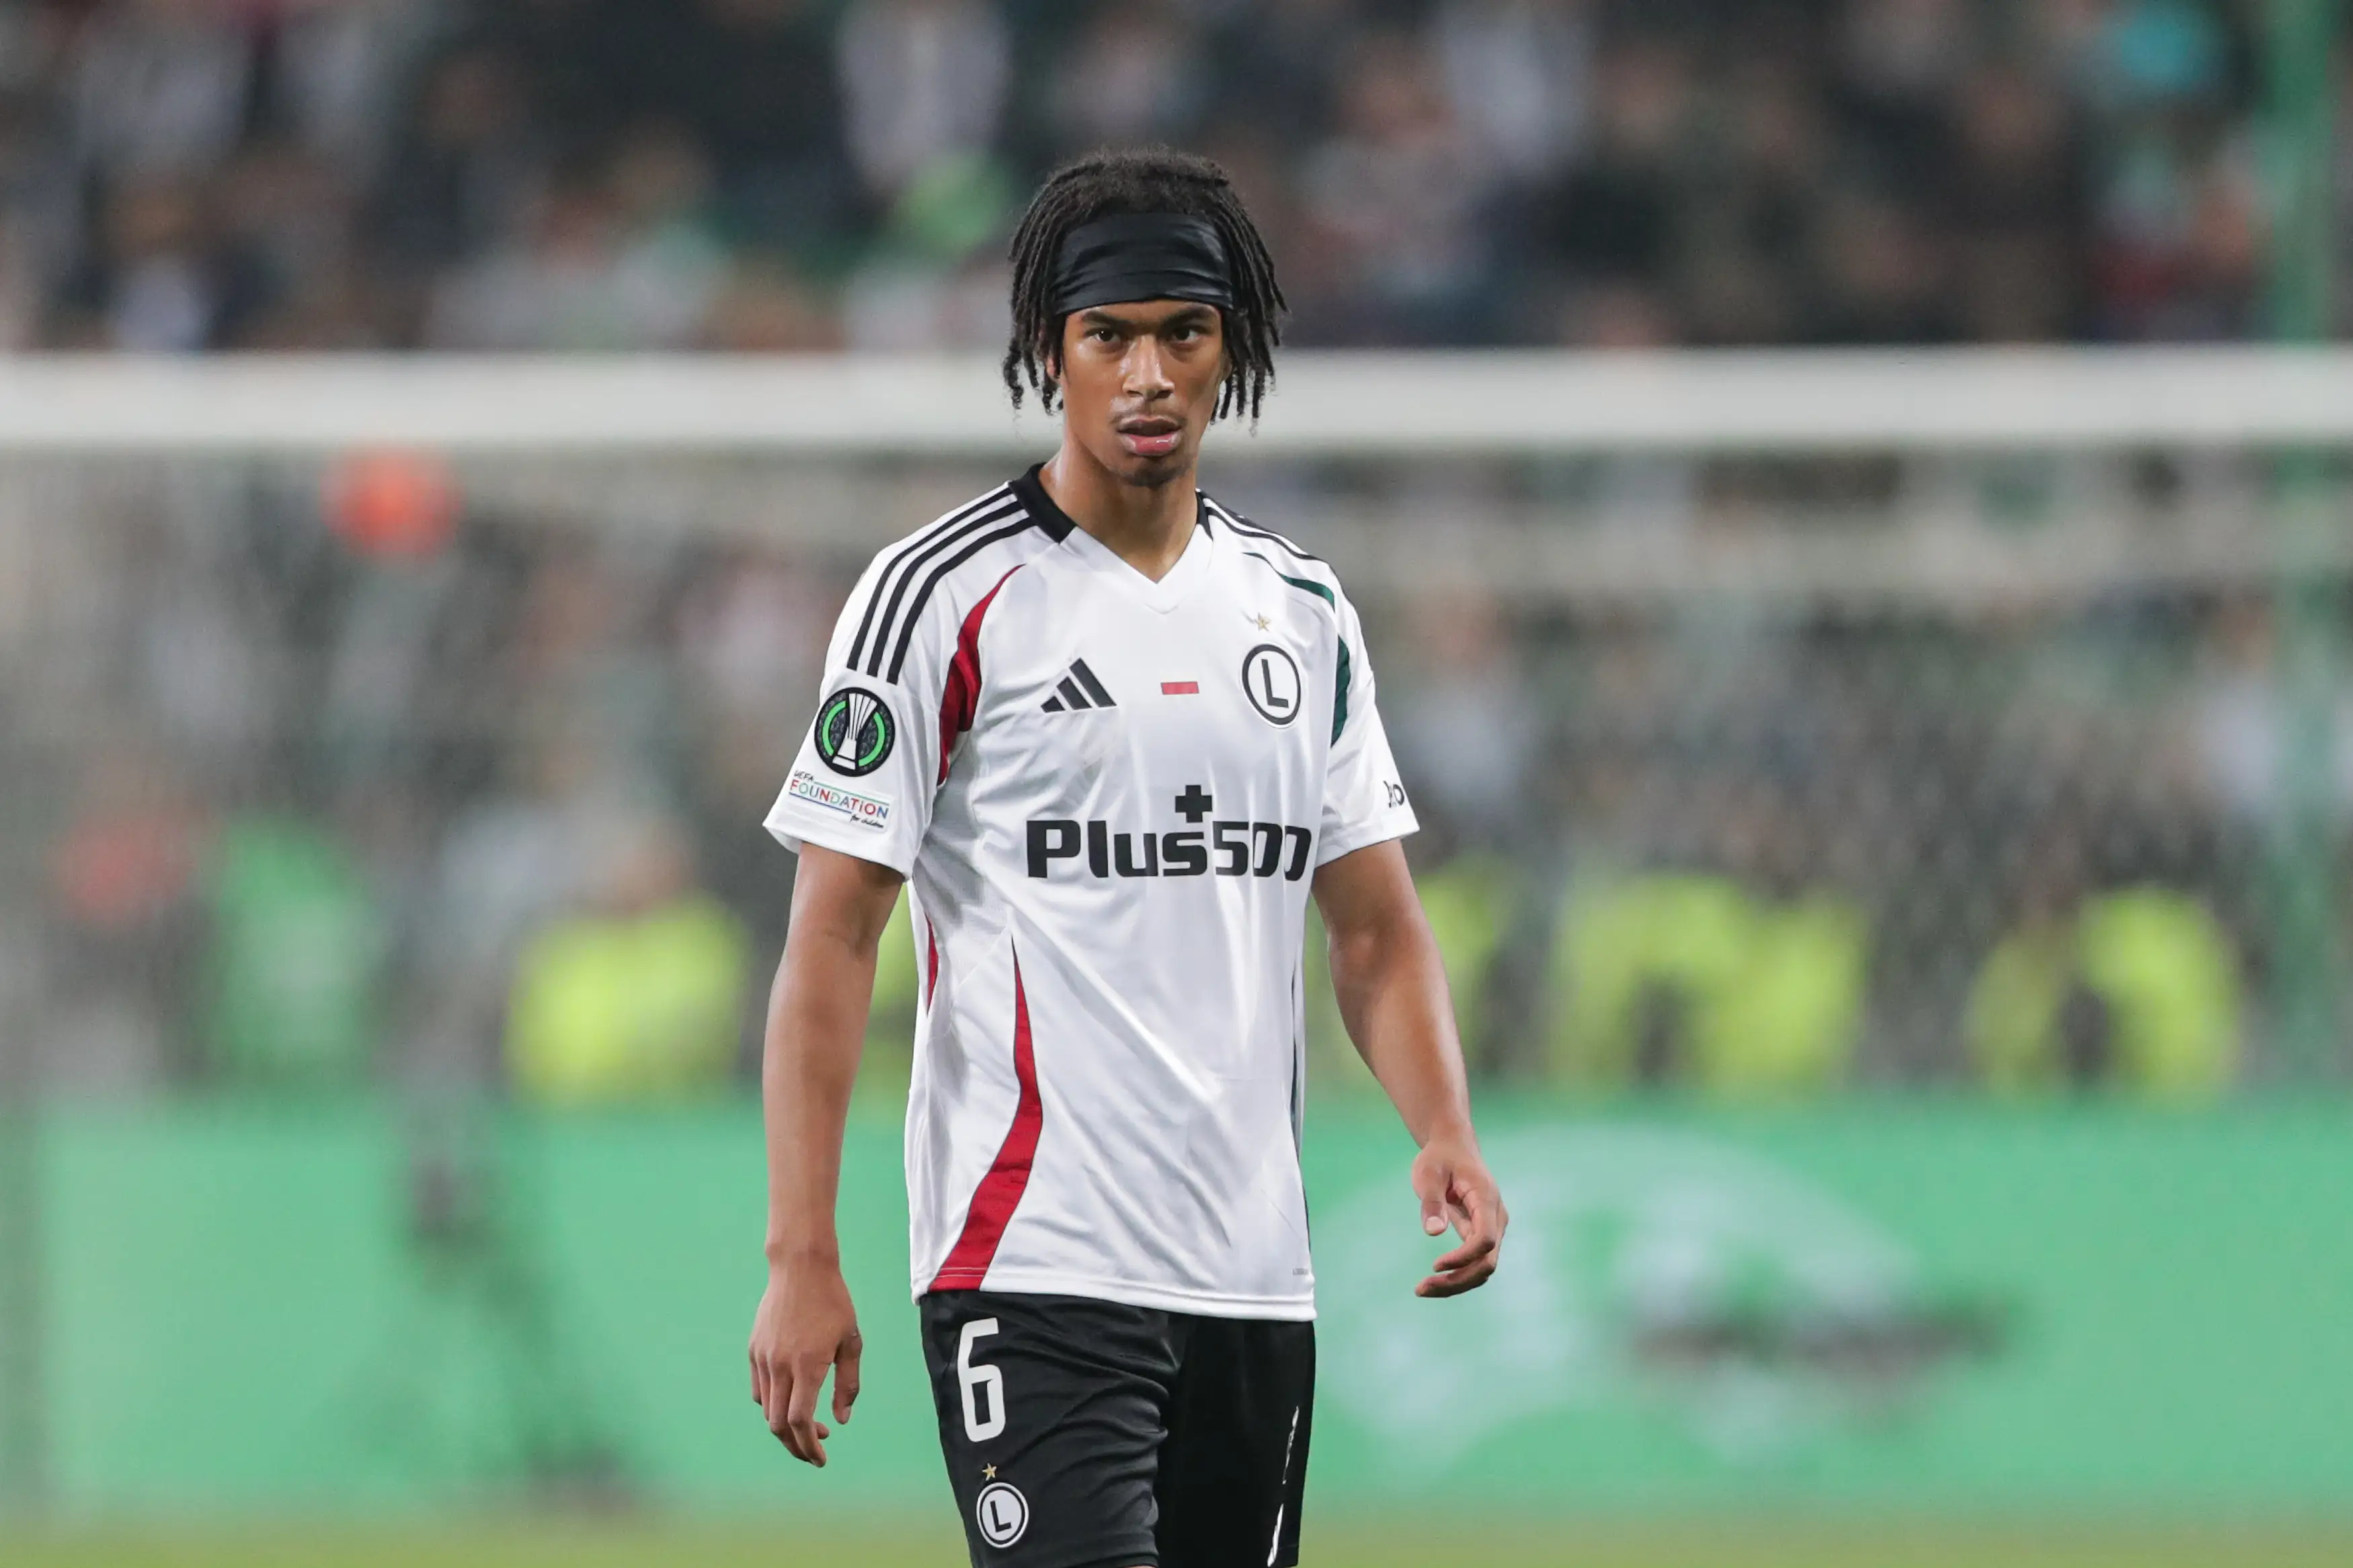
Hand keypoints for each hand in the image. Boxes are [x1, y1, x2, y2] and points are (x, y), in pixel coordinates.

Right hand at [749, 1259, 862, 1465]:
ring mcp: (763, 1358)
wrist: (800, 1268)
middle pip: (779, 1425)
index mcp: (807, 1365)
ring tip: (809, 1428)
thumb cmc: (833, 1303)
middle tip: (815, 1453)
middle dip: (796, 1446)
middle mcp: (780, 1366)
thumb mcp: (852, 1342)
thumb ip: (847, 1384)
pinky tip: (791, 1403)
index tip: (821, 1459)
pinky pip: (760, 1390)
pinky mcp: (754, 1350)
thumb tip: (841, 1420)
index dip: (809, 1446)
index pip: (800, 1422)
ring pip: (767, 1410)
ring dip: (785, 1428)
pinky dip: (773, 1406)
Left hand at [1410, 1134, 1505, 1297]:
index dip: (1463, 1257)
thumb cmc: (1440, 1157)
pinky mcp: (1483, 1235)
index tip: (1435, 1264)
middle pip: (1487, 1262)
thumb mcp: (1428, 1172)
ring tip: (1422, 1289)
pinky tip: (1434, 1281)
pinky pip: (1476, 1262)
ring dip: (1457, 1283)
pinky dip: (1458, 1275)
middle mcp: (1496, 1217)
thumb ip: (1432, 1200)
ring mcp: (1493, 1228)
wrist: (1453, 1147)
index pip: (1485, 1239)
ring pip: (1483, 1268)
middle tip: (1421, 1288)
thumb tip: (1434, 1232)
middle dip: (1457, 1280)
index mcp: (1486, 1198)